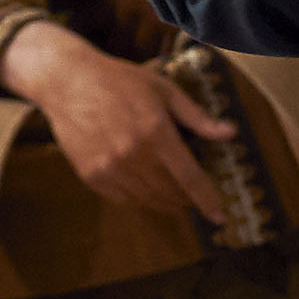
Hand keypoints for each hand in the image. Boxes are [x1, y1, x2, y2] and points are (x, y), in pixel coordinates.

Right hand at [0, 22, 232, 219]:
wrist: (68, 81)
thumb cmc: (120, 81)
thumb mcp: (164, 90)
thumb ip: (197, 117)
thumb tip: (231, 133)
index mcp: (156, 132)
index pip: (190, 177)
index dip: (208, 200)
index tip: (220, 217)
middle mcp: (133, 154)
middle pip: (170, 193)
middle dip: (187, 201)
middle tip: (195, 199)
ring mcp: (110, 167)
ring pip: (147, 200)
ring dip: (166, 203)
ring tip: (175, 198)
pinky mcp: (92, 174)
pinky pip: (123, 199)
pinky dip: (139, 199)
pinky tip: (145, 188)